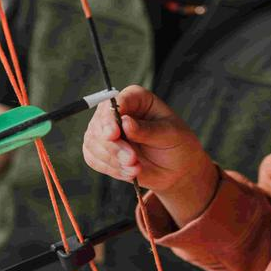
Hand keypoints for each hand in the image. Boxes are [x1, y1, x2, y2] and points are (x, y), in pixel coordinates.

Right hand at [83, 85, 219, 223]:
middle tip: (132, 160)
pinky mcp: (101, 149)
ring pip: (93, 142)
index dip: (110, 117)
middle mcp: (117, 110)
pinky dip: (110, 168)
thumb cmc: (177, 145)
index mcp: (136, 98)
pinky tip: (128, 173)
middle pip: (100, 123)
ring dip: (112, 160)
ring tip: (135, 169)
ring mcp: (106, 130)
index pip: (116, 100)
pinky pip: (93, 158)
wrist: (176, 170)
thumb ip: (148, 130)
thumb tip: (125, 122)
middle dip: (113, 146)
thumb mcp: (170, 135)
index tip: (114, 133)